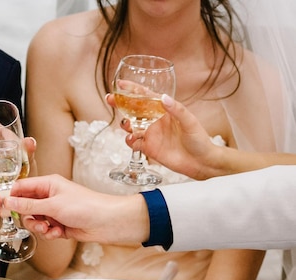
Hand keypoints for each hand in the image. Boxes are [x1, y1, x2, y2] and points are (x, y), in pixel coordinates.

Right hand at [0, 174, 148, 243]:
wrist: (109, 222)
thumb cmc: (86, 206)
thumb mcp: (53, 205)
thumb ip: (28, 205)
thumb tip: (7, 201)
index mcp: (47, 184)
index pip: (18, 188)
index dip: (4, 196)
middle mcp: (49, 196)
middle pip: (24, 206)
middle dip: (25, 216)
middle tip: (28, 222)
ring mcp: (54, 211)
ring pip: (33, 220)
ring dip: (38, 226)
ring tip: (50, 228)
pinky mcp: (60, 224)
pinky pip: (44, 229)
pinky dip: (49, 233)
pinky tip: (59, 232)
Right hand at [107, 94, 221, 179]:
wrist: (201, 163)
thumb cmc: (200, 140)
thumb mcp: (190, 122)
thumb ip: (176, 110)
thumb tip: (164, 98)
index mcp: (165, 110)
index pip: (146, 96)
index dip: (133, 89)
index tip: (121, 84)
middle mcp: (155, 121)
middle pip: (133, 110)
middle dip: (120, 104)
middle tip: (111, 99)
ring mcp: (151, 135)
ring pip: (131, 126)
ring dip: (125, 123)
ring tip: (126, 124)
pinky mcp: (149, 148)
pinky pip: (133, 143)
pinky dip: (129, 140)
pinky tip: (132, 139)